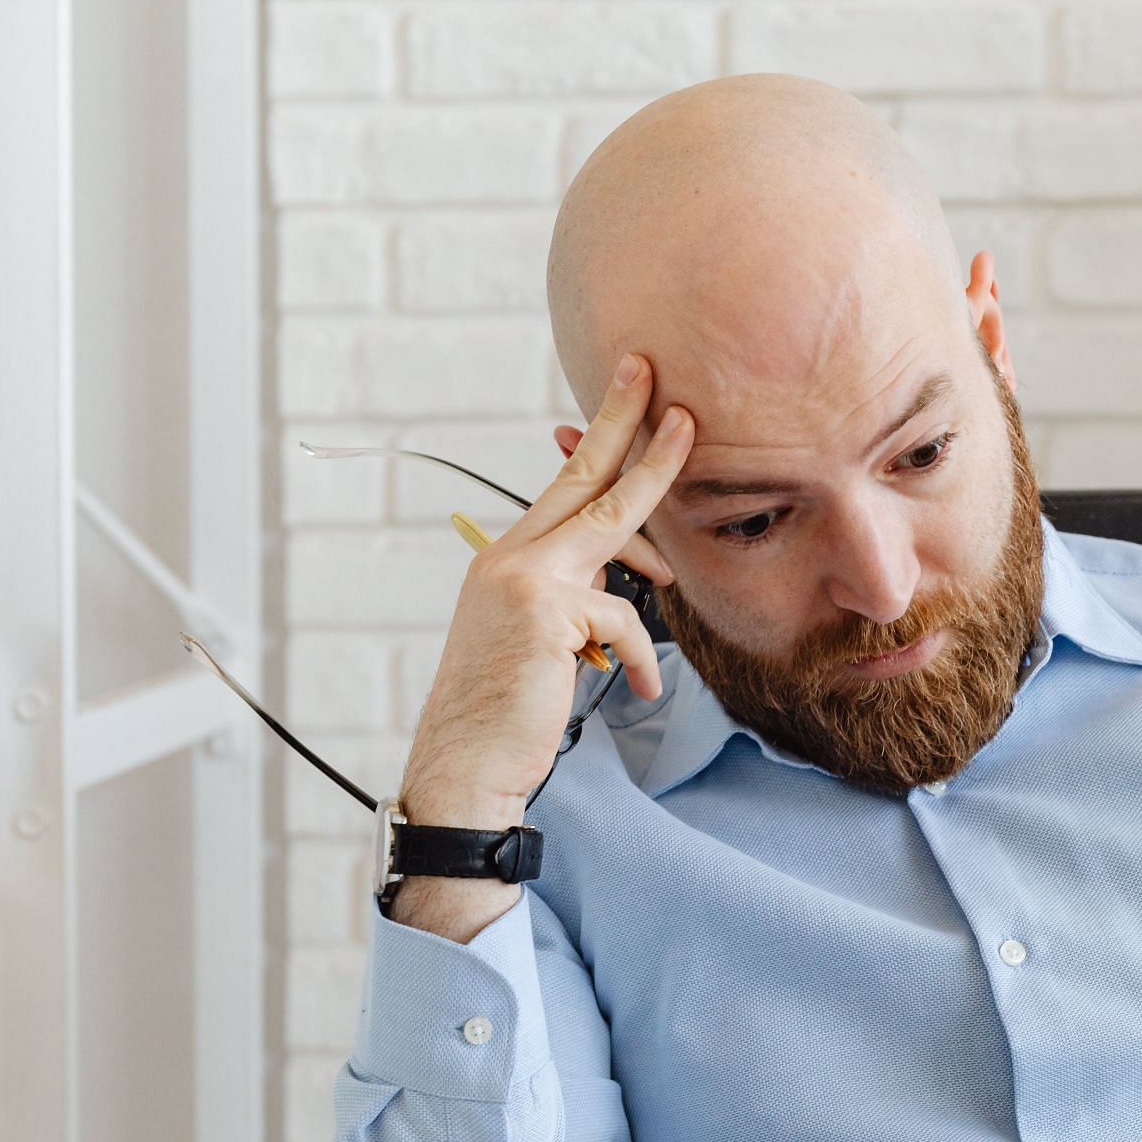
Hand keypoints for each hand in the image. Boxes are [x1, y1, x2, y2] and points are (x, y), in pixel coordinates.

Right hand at [399, 353, 692, 827]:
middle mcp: (511, 555)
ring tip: (674, 571)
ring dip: (655, 532)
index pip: (565, 484)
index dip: (600, 436)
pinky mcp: (546, 611)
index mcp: (508, 557)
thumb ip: (578, 593)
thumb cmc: (510, 709)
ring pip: (613, 526)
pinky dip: (639, 657)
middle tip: (656, 374)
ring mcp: (525, 577)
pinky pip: (624, 620)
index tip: (632, 390)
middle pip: (585, 474)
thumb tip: (632, 568)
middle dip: (626, 421)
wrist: (467, 767)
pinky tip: (640, 688)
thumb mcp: (543, 638)